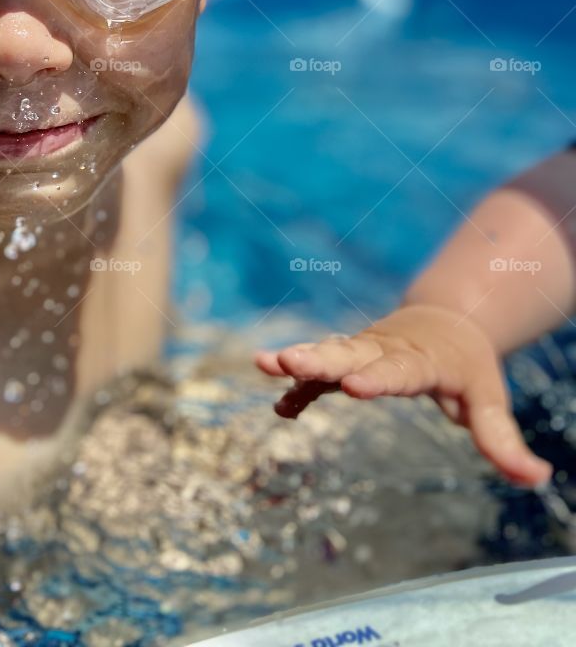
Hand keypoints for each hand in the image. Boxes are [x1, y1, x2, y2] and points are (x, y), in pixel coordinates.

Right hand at [254, 304, 552, 487]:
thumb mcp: (488, 397)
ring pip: (326, 353)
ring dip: (297, 361)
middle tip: (287, 360)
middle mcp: (384, 350)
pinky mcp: (345, 362)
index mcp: (420, 358)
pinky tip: (280, 407)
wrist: (443, 320)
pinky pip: (317, 378)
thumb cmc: (466, 365)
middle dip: (319, 358)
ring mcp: (361, 352)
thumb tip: (536, 478)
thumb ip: (502, 437)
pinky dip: (298, 390)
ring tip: (264, 363)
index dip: (376, 379)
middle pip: (349, 352)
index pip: (398, 370)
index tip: (352, 387)